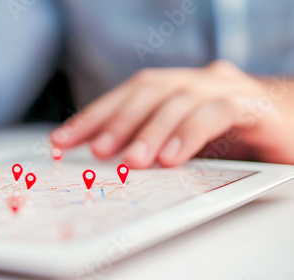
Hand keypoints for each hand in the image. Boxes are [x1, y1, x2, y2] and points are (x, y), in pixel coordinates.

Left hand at [51, 60, 293, 167]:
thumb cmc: (235, 137)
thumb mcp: (185, 138)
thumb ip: (152, 141)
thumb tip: (104, 157)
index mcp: (177, 86)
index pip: (127, 94)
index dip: (93, 115)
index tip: (63, 139)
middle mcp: (198, 80)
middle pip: (148, 90)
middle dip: (117, 121)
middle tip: (95, 150)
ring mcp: (226, 89)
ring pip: (180, 100)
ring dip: (151, 131)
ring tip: (132, 161)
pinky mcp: (255, 106)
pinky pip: (219, 112)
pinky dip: (191, 132)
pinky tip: (172, 157)